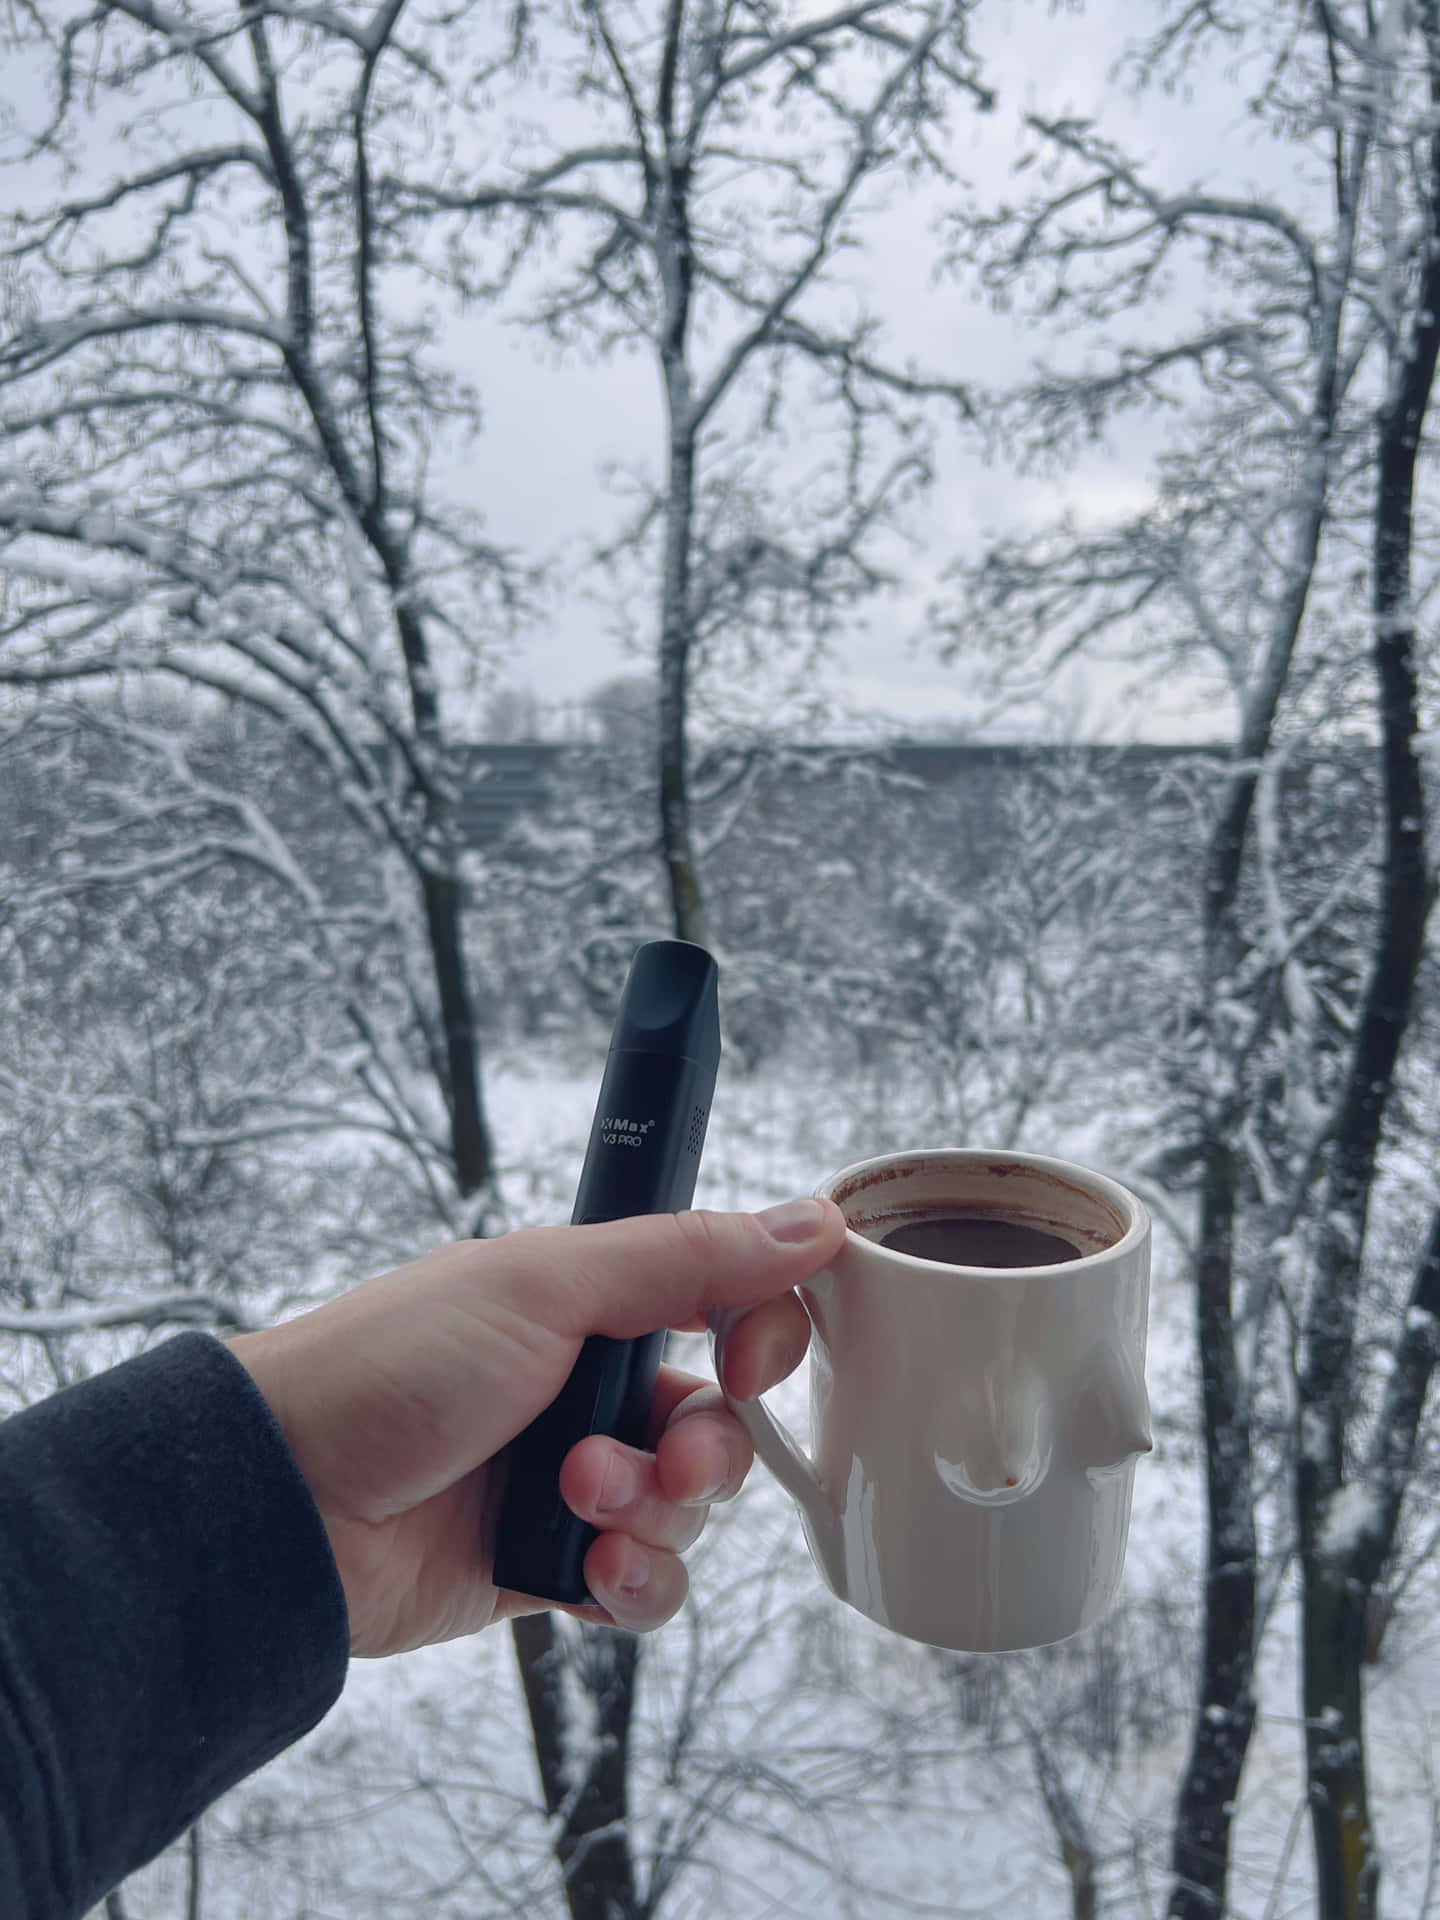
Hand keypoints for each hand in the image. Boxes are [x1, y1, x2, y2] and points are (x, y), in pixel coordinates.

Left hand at [227, 1200, 836, 1656]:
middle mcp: (591, 1384)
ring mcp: (574, 1478)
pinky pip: (648, 1584)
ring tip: (573, 1501)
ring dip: (653, 1511)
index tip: (753, 1361)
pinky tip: (586, 1570)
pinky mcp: (553, 1565)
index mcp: (592, 1299)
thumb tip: (812, 1221)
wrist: (285, 1501)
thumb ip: (685, 1256)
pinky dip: (635, 1581)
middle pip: (722, 1423)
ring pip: (691, 1510)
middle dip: (705, 1450)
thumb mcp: (546, 1284)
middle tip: (661, 1456)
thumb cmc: (391, 1366)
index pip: (728, 1304)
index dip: (762, 1334)